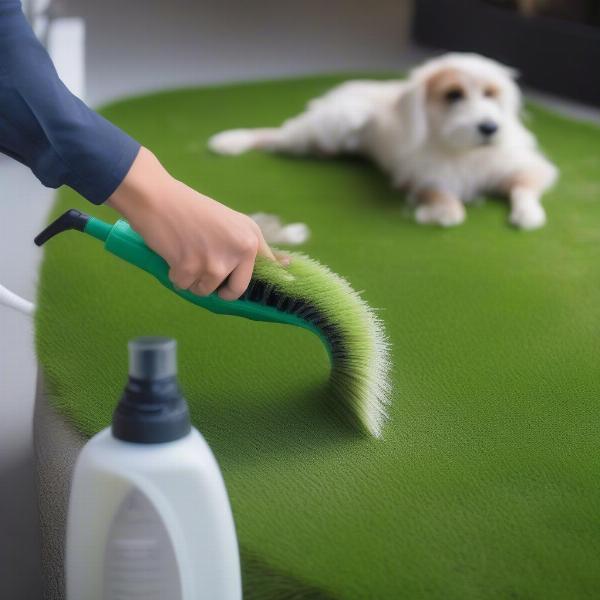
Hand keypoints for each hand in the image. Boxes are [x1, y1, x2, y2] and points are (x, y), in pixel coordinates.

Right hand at [108, 147, 276, 299]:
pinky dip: (175, 276)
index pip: (264, 271)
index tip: (259, 285)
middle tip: (206, 272)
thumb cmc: (192, 210)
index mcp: (251, 238)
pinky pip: (184, 286)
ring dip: (193, 280)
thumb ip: (255, 246)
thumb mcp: (233, 223)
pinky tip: (173, 254)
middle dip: (219, 289)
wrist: (157, 197)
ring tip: (186, 254)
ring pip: (205, 290)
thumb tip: (287, 264)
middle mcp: (239, 250)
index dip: (258, 281)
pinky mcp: (191, 267)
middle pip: (234, 291)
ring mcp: (215, 260)